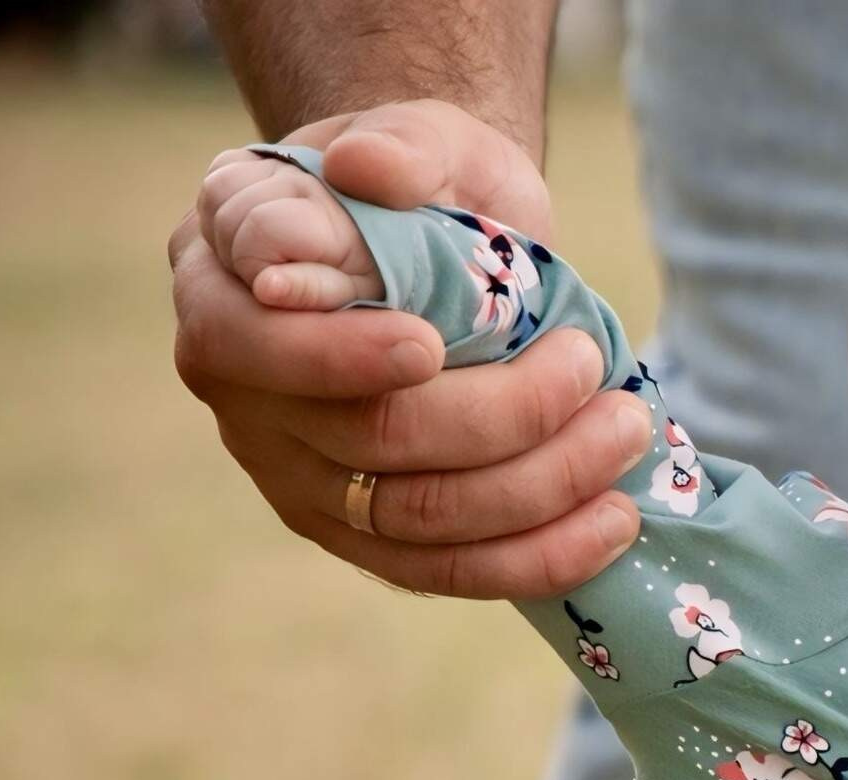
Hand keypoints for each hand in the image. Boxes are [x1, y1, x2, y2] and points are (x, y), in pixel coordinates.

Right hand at [169, 99, 646, 599]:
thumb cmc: (422, 187)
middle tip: (592, 367)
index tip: (430, 344)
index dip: (342, 356)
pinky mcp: (366, 538)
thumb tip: (370, 169)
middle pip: (367, 439)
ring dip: (541, 486)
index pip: (257, 344)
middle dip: (500, 415)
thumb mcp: (420, 138)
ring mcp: (299, 478)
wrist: (447, 245)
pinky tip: (613, 522)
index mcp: (222, 282)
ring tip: (626, 430)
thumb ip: (399, 148)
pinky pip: (449, 573)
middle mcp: (242, 394)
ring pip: (420, 517)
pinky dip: (540, 557)